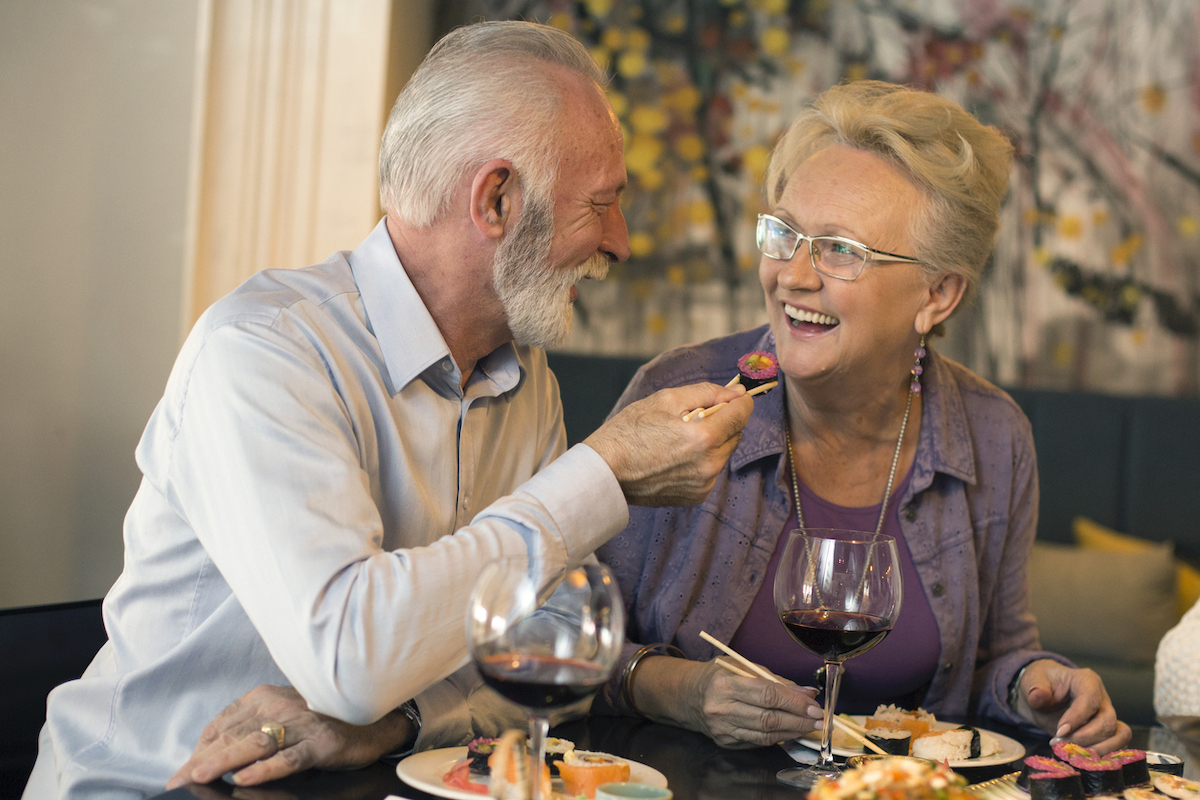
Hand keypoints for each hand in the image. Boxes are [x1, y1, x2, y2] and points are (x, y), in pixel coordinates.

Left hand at [166, 685, 413, 788]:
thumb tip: (214, 753)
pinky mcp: (322, 743)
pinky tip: (245, 778)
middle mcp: (280, 706)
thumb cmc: (323, 718)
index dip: (199, 748)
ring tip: (200, 776)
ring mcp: (302, 724)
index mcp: (265, 697)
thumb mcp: (283, 715)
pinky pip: (289, 757)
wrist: (374, 717)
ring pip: (255, 744)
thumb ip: (251, 727)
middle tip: (178, 782)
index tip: (181, 771)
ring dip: (225, 761)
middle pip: (233, 735)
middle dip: (202, 761)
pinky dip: (265, 769)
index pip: (222, 723)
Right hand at [586, 383, 752, 506]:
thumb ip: (706, 392)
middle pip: (736, 434)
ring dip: (712, 442)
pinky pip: (710, 471)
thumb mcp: (666, 399)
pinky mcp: (696, 496)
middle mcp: (709, 464)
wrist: (605, 471)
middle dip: (722, 421)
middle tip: (692, 416)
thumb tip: (736, 393)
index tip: (730, 397)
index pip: (742, 414)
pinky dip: (701, 460)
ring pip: (723, 453)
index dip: (738, 401)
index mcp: (703, 437)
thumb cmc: (630, 431)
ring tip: (679, 438)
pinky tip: (675, 456)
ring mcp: (704, 483)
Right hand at [634, 656, 822, 747]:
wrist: (688, 696)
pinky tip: (790, 731)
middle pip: (769, 718)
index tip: (814, 705)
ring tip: (810, 727)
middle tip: (819, 720)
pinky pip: (757, 742)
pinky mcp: (726, 742)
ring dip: (792, 731)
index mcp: (725, 684)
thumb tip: (807, 693)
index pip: (767, 695)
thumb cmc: (719, 676)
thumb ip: (775, 679)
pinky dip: (778, 737)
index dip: (794, 702)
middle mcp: (722, 709)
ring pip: (766, 735)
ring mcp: (722, 729)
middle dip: (799, 720)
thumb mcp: (743, 667)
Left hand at [1015, 659, 1130, 753]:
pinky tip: (1082, 756)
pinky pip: (1118, 744)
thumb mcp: (1033, 682)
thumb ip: (1035, 689)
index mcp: (1086, 680)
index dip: (1077, 718)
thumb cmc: (1042, 684)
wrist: (1044, 693)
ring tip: (1071, 751)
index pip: (1090, 700)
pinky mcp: (1109, 730)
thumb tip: (1037, 696)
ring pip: (1117, 735)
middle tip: (1060, 743)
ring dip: (1095, 749)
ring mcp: (1108, 714)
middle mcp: (1102, 697)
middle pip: (1106, 722)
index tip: (1060, 732)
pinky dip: (1103, 754)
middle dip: (1083, 737)